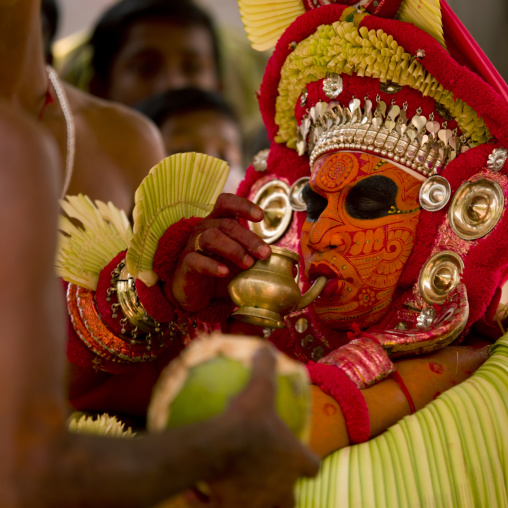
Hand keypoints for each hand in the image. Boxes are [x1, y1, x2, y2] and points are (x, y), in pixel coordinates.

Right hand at [170, 194, 271, 310]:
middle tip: (264, 253)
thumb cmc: (219, 272)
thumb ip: (261, 260)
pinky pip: (196, 260)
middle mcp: (204, 229)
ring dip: (233, 249)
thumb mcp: (242, 264)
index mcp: (218, 222)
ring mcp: (193, 245)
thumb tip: (294, 267)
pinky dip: (212, 265)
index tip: (261, 217)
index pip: (227, 203)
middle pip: (226, 224)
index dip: (243, 205)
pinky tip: (224, 272)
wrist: (193, 292)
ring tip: (248, 263)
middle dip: (249, 237)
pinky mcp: (185, 264)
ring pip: (211, 237)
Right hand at [203, 346, 319, 507]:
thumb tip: (266, 347)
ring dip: (252, 501)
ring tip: (235, 491)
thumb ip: (265, 367)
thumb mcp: (259, 387)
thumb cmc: (246, 420)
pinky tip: (193, 494)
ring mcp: (258, 504)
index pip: (312, 466)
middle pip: (289, 500)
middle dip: (282, 492)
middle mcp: (280, 489)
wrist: (220, 449)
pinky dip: (210, 503)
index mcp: (293, 461)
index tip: (298, 454)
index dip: (307, 461)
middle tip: (268, 479)